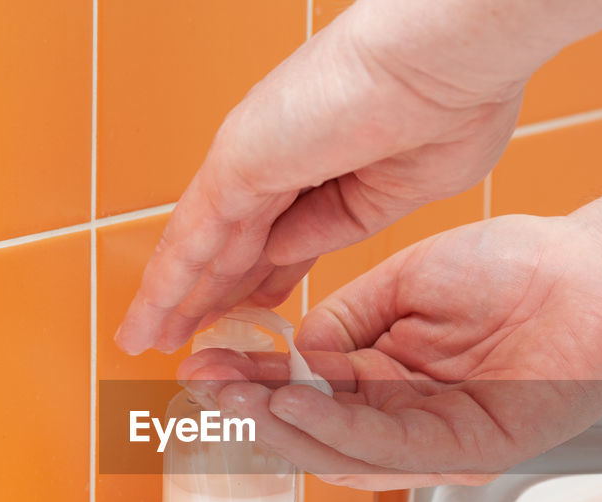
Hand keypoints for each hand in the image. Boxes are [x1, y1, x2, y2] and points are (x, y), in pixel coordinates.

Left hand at [115, 0, 535, 355]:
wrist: (451, 61)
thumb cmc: (453, 105)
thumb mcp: (401, 194)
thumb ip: (343, 225)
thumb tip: (287, 255)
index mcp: (331, 165)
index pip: (284, 236)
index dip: (263, 277)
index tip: (251, 307)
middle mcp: (284, 157)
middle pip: (235, 244)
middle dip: (210, 294)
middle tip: (184, 334)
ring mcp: (255, 161)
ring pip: (204, 247)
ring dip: (174, 298)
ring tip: (148, 339)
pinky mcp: (237, 166)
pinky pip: (192, 240)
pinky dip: (167, 285)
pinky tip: (148, 321)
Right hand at [178, 214, 601, 488]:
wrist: (599, 273)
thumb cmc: (520, 268)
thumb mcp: (408, 283)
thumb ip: (348, 320)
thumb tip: (298, 352)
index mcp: (391, 379)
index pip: (307, 391)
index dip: (254, 384)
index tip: (204, 369)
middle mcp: (409, 416)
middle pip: (315, 430)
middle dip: (253, 413)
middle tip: (201, 395)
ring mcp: (439, 438)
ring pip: (343, 448)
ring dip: (282, 429)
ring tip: (233, 404)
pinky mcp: (471, 449)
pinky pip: (392, 446)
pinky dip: (338, 430)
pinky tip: (295, 408)